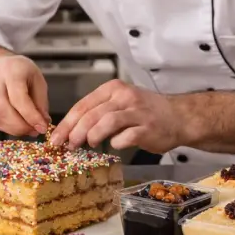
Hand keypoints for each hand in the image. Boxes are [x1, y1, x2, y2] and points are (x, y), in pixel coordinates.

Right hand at [0, 54, 49, 136]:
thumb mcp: (37, 79)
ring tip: (27, 129)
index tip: (42, 127)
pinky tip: (16, 126)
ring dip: (14, 129)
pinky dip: (6, 128)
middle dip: (21, 126)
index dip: (31, 116)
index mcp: (11, 72)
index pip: (18, 98)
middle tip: (35, 131)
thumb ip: (41, 102)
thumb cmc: (20, 72)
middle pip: (3, 110)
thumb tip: (43, 123)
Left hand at [50, 79, 180, 152]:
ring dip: (93, 135)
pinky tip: (114, 145)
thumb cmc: (144, 113)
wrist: (179, 117)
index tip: (55, 138)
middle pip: (92, 114)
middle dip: (75, 132)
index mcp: (113, 89)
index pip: (82, 105)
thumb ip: (96, 114)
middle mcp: (124, 97)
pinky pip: (126, 136)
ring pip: (107, 122)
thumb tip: (69, 133)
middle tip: (68, 145)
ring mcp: (137, 112)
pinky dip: (117, 143)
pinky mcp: (148, 128)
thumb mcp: (118, 105)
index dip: (66, 123)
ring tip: (88, 144)